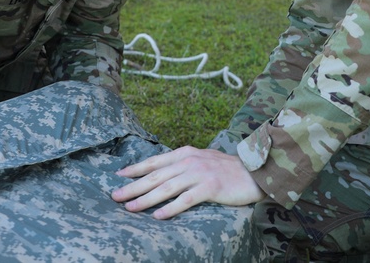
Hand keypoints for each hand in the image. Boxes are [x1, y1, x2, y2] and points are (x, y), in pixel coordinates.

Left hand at [111, 146, 263, 218]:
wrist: (254, 172)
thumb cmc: (227, 169)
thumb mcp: (202, 159)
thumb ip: (183, 163)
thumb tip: (162, 172)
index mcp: (185, 153)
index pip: (155, 162)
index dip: (135, 169)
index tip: (119, 176)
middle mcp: (189, 161)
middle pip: (155, 176)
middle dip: (133, 186)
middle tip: (115, 196)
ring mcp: (199, 174)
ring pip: (166, 188)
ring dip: (146, 199)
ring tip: (131, 208)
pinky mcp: (210, 187)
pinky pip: (186, 200)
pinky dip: (171, 208)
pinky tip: (158, 216)